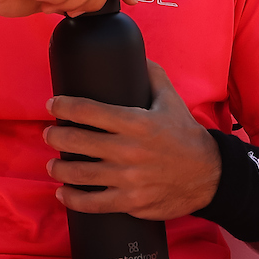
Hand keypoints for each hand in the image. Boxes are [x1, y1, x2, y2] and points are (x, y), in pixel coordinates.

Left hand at [44, 60, 219, 220]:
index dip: (64, 106)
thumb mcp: (171, 99)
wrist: (209, 175)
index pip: (89, 111)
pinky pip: (95, 204)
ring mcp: (129, 179)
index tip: (52, 105)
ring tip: (52, 163)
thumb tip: (135, 54)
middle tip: (49, 134)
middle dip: (56, 136)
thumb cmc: (185, 134)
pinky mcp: (132, 202)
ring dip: (60, 167)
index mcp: (137, 122)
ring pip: (81, 174)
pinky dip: (74, 200)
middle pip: (79, 141)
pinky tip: (63, 193)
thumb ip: (151, 74)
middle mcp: (129, 150)